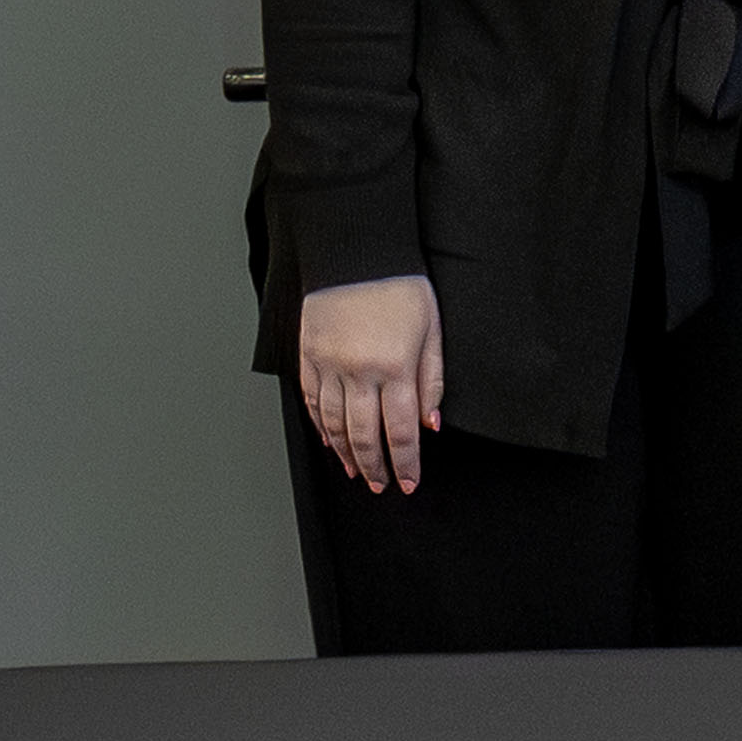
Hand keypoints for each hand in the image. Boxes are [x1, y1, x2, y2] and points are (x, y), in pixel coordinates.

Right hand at [297, 273, 443, 496]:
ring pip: (335, 424)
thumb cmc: (402, 288)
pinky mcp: (308, 356)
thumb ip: (432, 381)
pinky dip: (321, 427)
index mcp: (395, 367)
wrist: (358, 254)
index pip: (401, 431)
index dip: (405, 462)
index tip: (408, 482)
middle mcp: (359, 372)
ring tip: (358, 472)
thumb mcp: (433, 332)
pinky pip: (313, 401)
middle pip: (365, 435)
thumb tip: (431, 424)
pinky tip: (331, 441)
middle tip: (383, 486)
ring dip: (347, 454)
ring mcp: (329, 365)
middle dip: (376, 467)